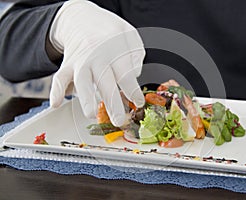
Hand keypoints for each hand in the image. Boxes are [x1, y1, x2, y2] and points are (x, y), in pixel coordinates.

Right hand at [49, 0, 144, 125]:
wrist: (82, 18)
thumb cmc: (109, 31)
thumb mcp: (129, 35)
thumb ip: (135, 54)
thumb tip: (135, 74)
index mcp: (115, 50)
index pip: (125, 74)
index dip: (132, 91)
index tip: (138, 103)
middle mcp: (97, 57)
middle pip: (105, 81)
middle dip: (113, 102)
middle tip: (119, 120)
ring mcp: (80, 61)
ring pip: (82, 80)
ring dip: (86, 98)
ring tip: (90, 113)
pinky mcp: (67, 64)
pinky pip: (59, 77)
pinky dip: (56, 90)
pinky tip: (56, 103)